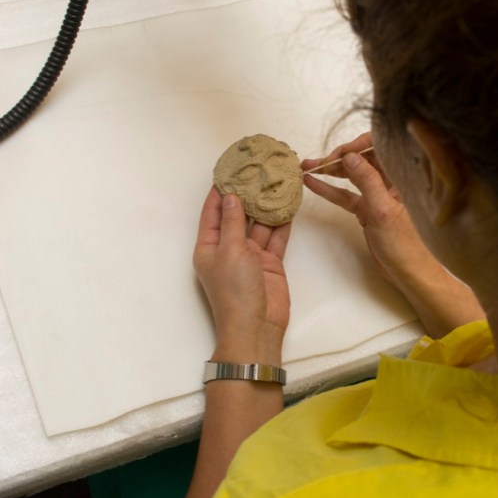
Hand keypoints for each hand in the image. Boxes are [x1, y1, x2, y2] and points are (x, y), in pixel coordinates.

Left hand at [193, 187, 290, 361]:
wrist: (257, 327)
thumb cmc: (235, 290)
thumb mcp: (230, 250)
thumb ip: (233, 221)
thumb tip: (230, 196)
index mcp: (209, 247)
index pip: (212, 212)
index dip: (218, 191)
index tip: (228, 170)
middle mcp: (229, 248)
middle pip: (237, 215)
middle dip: (246, 195)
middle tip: (257, 170)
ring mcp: (250, 255)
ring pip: (259, 224)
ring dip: (267, 206)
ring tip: (275, 181)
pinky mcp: (270, 262)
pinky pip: (276, 237)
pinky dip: (282, 223)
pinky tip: (289, 204)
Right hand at [302, 133, 485, 336]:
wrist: (409, 273)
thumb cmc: (404, 244)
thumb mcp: (383, 210)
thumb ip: (367, 181)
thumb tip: (349, 156)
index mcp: (400, 175)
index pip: (379, 146)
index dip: (357, 145)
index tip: (338, 154)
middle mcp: (390, 180)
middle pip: (362, 159)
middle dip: (338, 156)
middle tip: (316, 162)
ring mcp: (377, 194)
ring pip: (351, 175)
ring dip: (330, 171)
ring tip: (307, 167)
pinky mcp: (367, 209)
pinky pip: (346, 194)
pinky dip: (330, 188)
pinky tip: (312, 183)